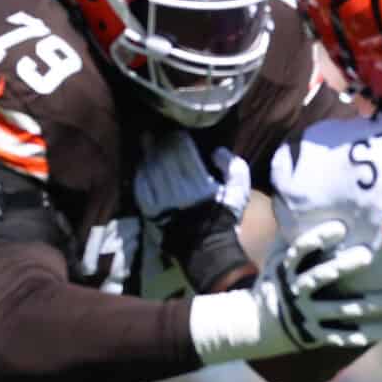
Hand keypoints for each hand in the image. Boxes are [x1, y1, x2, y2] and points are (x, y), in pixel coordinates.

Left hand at [134, 132, 248, 225]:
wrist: (207, 249)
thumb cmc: (225, 217)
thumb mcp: (240, 191)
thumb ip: (233, 167)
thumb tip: (217, 151)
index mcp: (199, 185)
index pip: (183, 153)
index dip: (178, 139)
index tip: (178, 132)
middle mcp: (178, 192)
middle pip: (164, 158)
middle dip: (161, 143)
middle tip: (159, 133)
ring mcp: (161, 202)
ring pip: (151, 170)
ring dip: (149, 154)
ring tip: (149, 143)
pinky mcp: (150, 212)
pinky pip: (141, 187)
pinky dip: (141, 173)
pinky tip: (144, 164)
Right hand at [261, 221, 381, 352]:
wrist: (254, 326)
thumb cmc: (276, 282)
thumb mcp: (275, 259)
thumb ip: (291, 237)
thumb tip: (301, 201)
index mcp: (287, 270)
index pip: (300, 251)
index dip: (318, 239)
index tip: (340, 228)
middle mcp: (296, 292)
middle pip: (320, 278)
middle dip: (343, 266)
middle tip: (367, 255)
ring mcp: (305, 315)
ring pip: (337, 310)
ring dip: (365, 305)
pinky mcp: (314, 335)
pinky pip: (340, 336)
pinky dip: (362, 334)